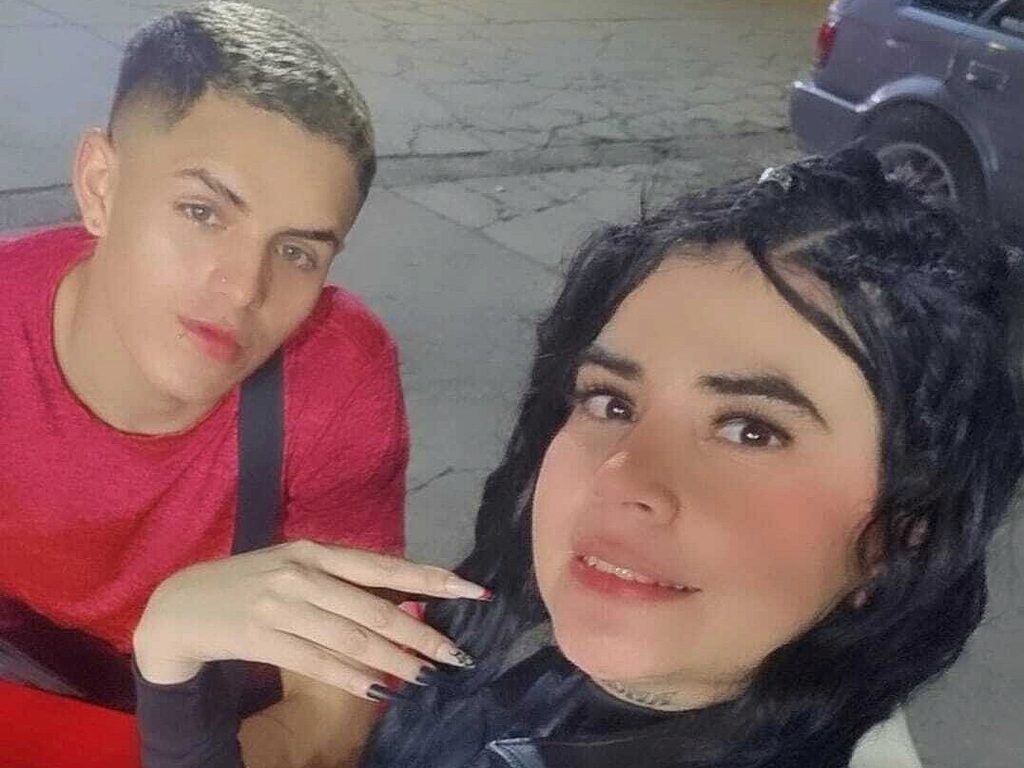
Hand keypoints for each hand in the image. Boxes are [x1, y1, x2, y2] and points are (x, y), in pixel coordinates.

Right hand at [133, 539, 487, 699]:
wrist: (180, 606)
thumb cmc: (248, 584)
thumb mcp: (295, 568)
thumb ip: (342, 582)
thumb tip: (401, 603)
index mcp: (316, 551)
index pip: (384, 566)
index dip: (431, 578)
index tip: (472, 590)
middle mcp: (303, 573)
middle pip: (375, 609)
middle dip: (421, 633)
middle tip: (457, 654)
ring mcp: (281, 605)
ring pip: (352, 638)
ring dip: (394, 661)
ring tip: (427, 676)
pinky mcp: (262, 637)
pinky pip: (318, 662)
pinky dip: (353, 677)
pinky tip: (380, 690)